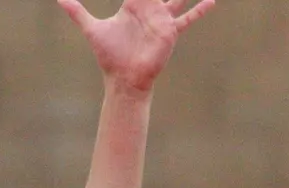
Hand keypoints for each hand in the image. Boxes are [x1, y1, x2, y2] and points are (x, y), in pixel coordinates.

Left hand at [57, 0, 214, 94]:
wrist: (123, 79)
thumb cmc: (109, 56)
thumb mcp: (92, 29)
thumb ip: (77, 12)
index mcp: (133, 4)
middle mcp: (150, 8)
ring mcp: (161, 19)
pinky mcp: (169, 32)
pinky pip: (187, 19)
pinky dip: (199, 10)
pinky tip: (211, 1)